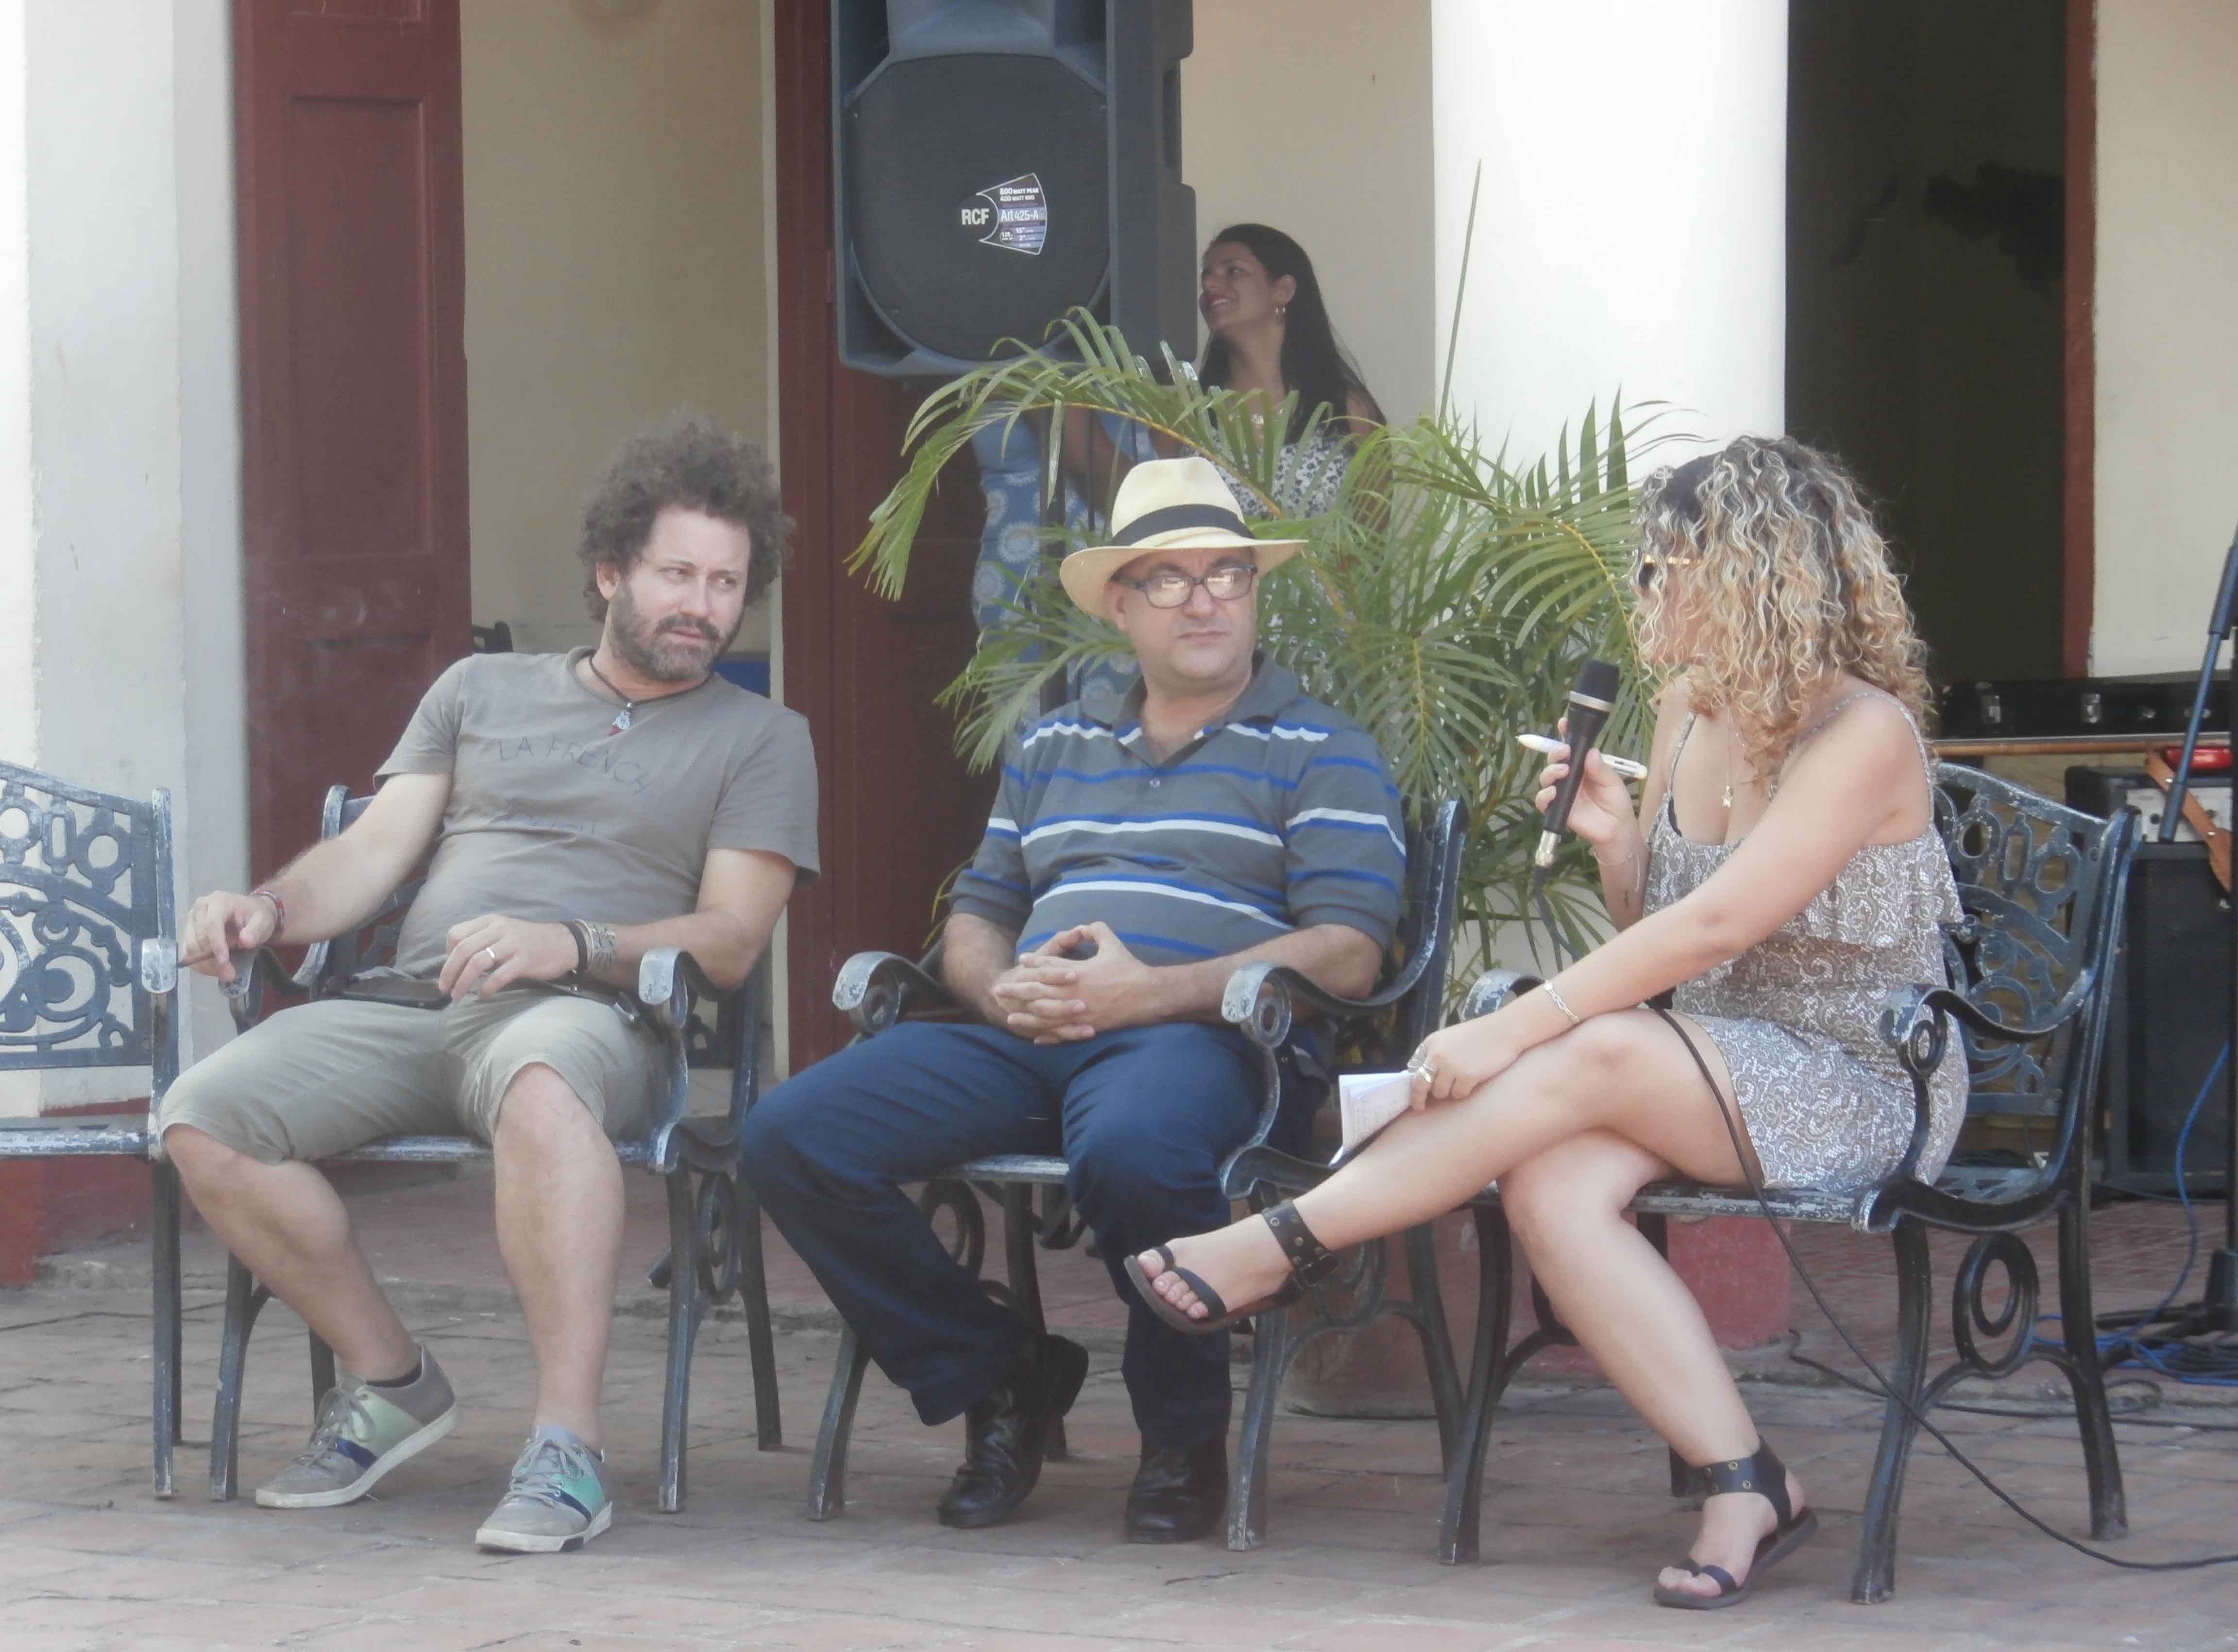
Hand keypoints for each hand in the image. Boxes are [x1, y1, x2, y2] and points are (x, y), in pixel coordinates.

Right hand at [180, 891, 279, 982]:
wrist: (249, 913)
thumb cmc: (256, 916)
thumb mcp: (263, 921)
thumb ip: (256, 930)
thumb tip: (245, 941)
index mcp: (219, 901)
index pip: (212, 924)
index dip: (217, 944)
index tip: (224, 961)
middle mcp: (200, 909)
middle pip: (199, 938)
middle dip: (213, 959)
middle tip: (230, 974)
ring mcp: (191, 921)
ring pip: (190, 948)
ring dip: (206, 964)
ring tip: (226, 973)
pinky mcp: (188, 933)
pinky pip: (187, 953)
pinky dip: (200, 964)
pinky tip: (215, 970)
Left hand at [438, 915, 578, 1000]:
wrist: (563, 943)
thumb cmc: (528, 941)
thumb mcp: (502, 931)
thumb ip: (481, 940)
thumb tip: (456, 962)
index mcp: (490, 921)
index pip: (456, 934)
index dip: (447, 954)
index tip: (450, 969)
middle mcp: (499, 928)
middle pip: (463, 949)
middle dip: (449, 972)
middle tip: (445, 989)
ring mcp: (512, 943)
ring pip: (477, 963)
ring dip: (463, 982)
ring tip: (458, 995)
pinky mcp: (524, 960)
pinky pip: (498, 976)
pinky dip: (486, 988)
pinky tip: (483, 996)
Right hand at [988, 944, 1087, 1042]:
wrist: (999, 994)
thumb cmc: (1030, 971)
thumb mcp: (1042, 954)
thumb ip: (1059, 942)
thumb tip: (1078, 931)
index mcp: (1028, 975)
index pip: (1042, 974)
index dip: (1058, 974)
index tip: (1076, 974)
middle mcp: (1028, 998)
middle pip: (1044, 1003)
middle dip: (1063, 1006)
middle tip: (1083, 1005)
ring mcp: (1034, 1015)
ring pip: (1050, 1023)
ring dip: (1069, 1026)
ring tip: (1090, 1029)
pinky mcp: (1040, 1028)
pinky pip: (1054, 1035)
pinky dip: (1068, 1036)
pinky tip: (1086, 1035)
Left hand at [992, 922, 1158, 1042]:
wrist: (1148, 996)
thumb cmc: (1130, 969)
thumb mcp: (1113, 943)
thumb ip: (1096, 930)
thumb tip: (1084, 925)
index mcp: (1078, 972)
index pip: (1049, 966)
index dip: (1034, 962)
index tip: (1022, 960)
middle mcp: (1073, 992)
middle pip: (1038, 991)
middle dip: (1017, 990)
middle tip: (998, 990)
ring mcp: (1078, 1012)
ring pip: (1045, 1015)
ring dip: (1025, 1015)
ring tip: (1008, 1016)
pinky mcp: (1086, 1027)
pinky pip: (1061, 1033)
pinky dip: (1047, 1035)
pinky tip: (1035, 1037)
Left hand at [1405, 1016, 1522, 1108]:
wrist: (1505, 1030)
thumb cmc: (1480, 1035)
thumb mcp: (1451, 1038)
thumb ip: (1436, 1054)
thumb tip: (1425, 1076)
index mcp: (1431, 1043)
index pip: (1413, 1069)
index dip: (1413, 1084)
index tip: (1414, 1095)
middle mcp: (1436, 1055)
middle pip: (1420, 1085)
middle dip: (1418, 1099)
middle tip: (1420, 1108)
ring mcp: (1451, 1066)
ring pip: (1440, 1093)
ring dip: (1449, 1091)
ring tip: (1461, 1081)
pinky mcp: (1466, 1076)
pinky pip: (1458, 1094)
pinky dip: (1464, 1092)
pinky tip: (1473, 1081)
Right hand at [1531, 714, 1639, 854]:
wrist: (1617, 828)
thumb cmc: (1616, 802)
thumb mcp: (1612, 781)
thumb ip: (1600, 768)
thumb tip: (1590, 751)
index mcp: (1582, 766)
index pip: (1570, 747)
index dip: (1564, 734)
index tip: (1563, 723)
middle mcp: (1569, 777)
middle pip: (1553, 760)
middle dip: (1555, 752)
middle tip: (1564, 752)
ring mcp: (1561, 792)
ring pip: (1545, 778)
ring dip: (1550, 772)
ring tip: (1563, 772)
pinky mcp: (1557, 809)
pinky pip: (1542, 801)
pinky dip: (1544, 796)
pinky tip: (1553, 793)